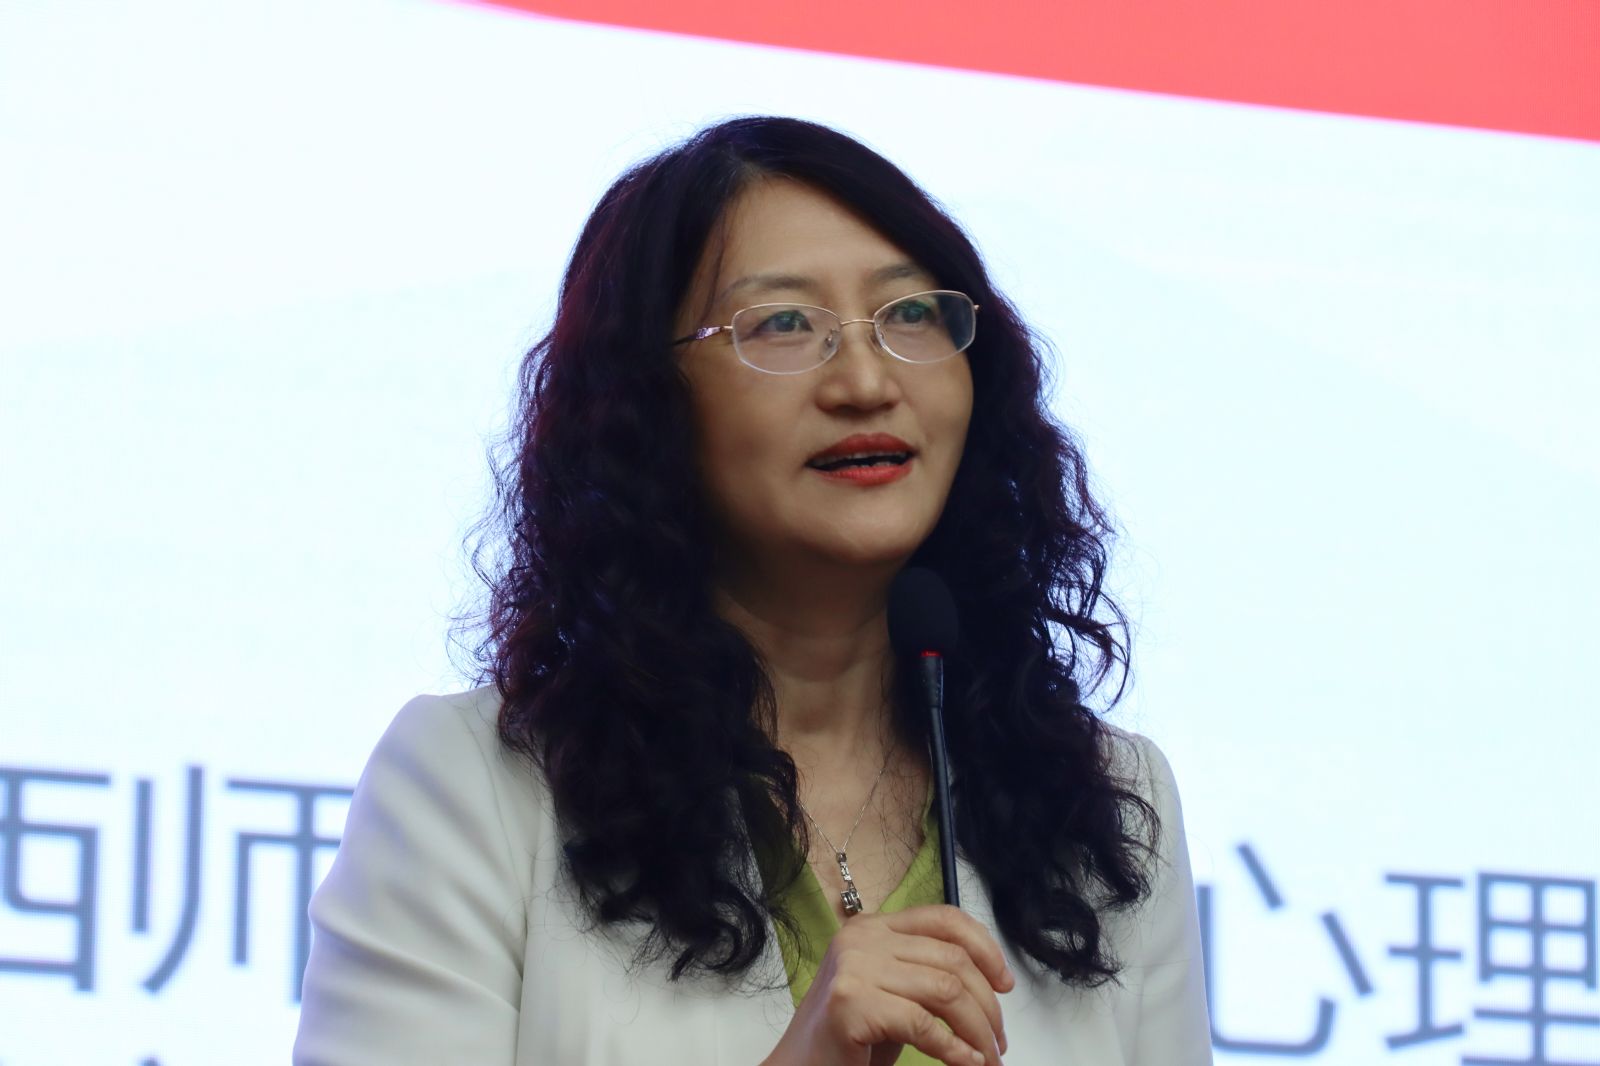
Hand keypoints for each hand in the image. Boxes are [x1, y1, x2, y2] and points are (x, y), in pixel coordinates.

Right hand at [765, 904, 1013, 1065]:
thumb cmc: (849, 1037)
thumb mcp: (893, 991)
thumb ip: (927, 972)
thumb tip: (992, 980)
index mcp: (873, 926)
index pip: (944, 918)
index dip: (985, 948)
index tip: (1005, 984)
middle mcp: (862, 939)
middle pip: (952, 959)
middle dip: (987, 1005)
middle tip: (998, 1042)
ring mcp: (854, 969)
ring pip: (946, 990)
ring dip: (978, 1031)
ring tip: (987, 1058)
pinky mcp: (850, 1005)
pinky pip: (923, 1025)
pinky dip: (954, 1049)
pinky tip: (965, 1063)